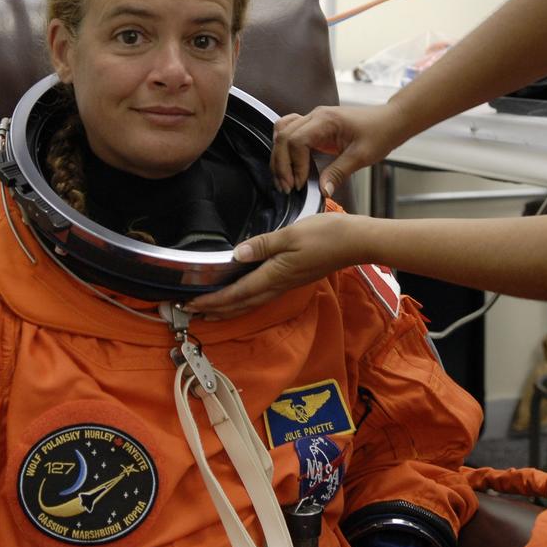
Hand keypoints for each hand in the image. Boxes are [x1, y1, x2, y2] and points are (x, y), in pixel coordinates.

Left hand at [186, 213, 366, 319]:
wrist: (355, 242)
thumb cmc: (326, 235)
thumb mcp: (291, 234)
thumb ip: (263, 245)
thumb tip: (237, 254)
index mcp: (274, 275)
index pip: (237, 293)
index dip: (212, 300)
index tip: (191, 303)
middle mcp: (279, 284)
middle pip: (241, 304)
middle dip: (216, 309)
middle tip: (191, 311)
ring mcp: (287, 283)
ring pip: (252, 302)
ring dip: (229, 308)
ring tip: (211, 310)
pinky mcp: (293, 278)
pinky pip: (262, 295)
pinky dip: (245, 299)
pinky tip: (242, 295)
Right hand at [271, 104, 404, 196]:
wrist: (390, 121)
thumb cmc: (379, 133)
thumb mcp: (361, 156)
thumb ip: (339, 173)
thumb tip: (322, 191)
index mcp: (325, 120)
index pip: (296, 140)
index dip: (294, 164)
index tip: (299, 184)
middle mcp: (315, 116)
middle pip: (284, 136)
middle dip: (281, 164)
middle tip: (286, 188)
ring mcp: (313, 119)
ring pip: (282, 132)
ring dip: (279, 156)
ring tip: (283, 179)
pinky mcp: (315, 126)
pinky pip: (290, 132)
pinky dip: (284, 147)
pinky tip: (288, 164)